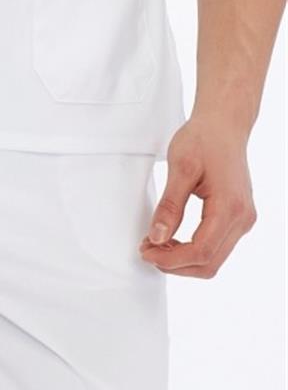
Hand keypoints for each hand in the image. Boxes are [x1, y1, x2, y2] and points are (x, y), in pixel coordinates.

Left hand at [139, 116, 257, 275]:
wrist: (224, 125)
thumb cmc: (204, 139)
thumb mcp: (180, 168)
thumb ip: (169, 206)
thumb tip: (157, 237)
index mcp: (230, 207)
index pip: (201, 252)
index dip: (170, 259)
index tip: (146, 251)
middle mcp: (243, 218)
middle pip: (209, 264)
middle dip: (175, 264)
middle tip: (147, 250)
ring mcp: (244, 220)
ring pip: (214, 259)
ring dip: (183, 260)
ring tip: (156, 244)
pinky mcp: (238, 217)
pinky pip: (217, 246)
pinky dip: (193, 250)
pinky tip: (172, 239)